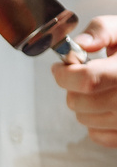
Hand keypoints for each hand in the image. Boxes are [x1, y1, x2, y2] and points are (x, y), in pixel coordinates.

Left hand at [52, 17, 116, 146]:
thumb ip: (102, 30)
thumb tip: (81, 44)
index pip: (88, 80)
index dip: (65, 73)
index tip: (60, 67)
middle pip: (80, 102)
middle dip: (72, 87)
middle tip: (80, 76)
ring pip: (84, 119)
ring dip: (82, 104)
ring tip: (98, 88)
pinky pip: (97, 135)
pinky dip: (94, 121)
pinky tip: (105, 105)